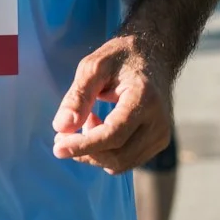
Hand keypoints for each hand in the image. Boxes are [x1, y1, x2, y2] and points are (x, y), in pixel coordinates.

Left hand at [51, 35, 171, 173]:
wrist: (154, 56)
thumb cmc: (121, 58)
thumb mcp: (94, 66)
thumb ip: (78, 96)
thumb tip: (62, 127)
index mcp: (144, 97)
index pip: (114, 134)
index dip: (84, 145)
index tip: (58, 148)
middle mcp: (158, 120)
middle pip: (116, 155)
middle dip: (84, 150)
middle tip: (64, 133)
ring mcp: (161, 134)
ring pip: (120, 163)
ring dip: (94, 152)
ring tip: (88, 121)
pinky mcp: (158, 142)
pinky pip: (126, 161)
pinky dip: (106, 152)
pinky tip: (101, 127)